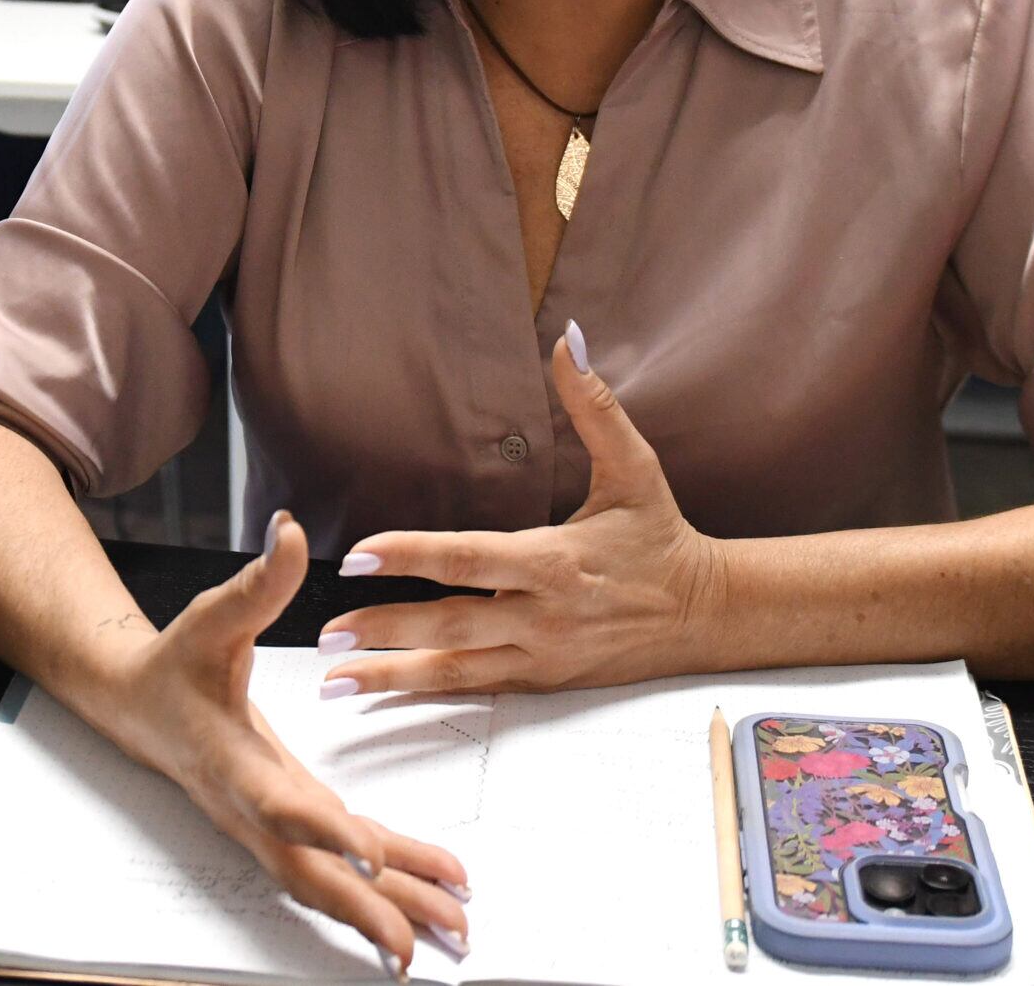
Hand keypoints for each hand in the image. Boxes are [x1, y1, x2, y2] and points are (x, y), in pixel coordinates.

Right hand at [101, 512, 472, 976]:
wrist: (136, 706)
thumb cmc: (175, 664)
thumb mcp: (211, 616)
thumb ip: (258, 581)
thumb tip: (290, 531)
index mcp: (234, 764)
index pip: (283, 805)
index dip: (327, 834)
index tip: (372, 859)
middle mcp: (252, 811)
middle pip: (311, 875)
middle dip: (367, 911)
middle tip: (420, 945)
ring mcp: (270, 827)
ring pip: (330, 887)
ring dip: (390, 915)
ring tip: (455, 935)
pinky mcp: (290, 825)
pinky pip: (342, 868)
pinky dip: (391, 885)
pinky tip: (439, 893)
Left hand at [321, 321, 726, 695]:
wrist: (708, 614)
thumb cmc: (662, 536)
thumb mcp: (635, 468)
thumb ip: (595, 407)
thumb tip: (569, 341)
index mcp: (554, 561)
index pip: (468, 559)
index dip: (410, 556)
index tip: (358, 554)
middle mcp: (543, 615)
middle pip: (452, 624)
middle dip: (385, 627)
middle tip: (326, 628)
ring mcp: (541, 655)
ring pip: (457, 670)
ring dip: (392, 674)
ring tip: (335, 676)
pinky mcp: (543, 680)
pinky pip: (477, 689)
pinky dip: (427, 691)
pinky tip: (384, 690)